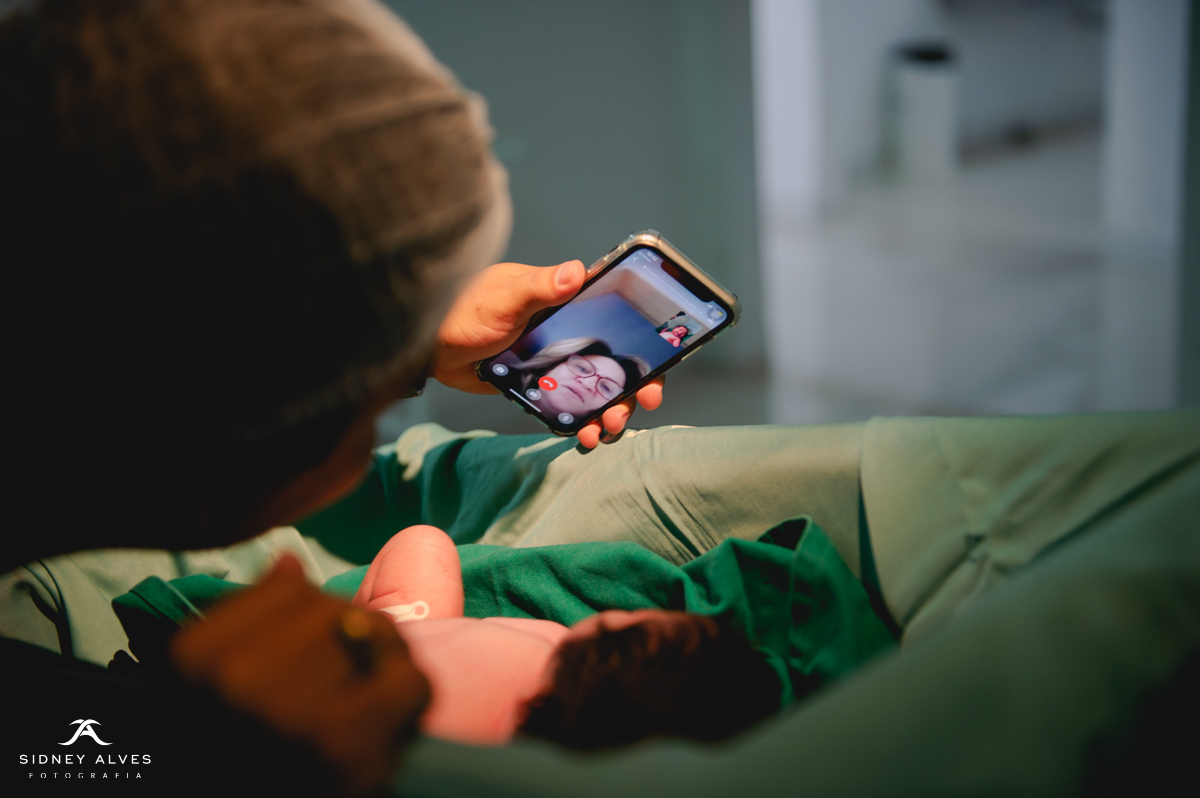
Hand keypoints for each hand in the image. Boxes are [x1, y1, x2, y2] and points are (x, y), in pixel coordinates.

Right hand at [171, 557, 429, 794]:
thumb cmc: (231, 756)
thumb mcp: (214, 681)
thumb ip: (253, 619)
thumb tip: (289, 562)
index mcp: (196, 657)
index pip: (289, 587)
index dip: (308, 617)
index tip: (300, 660)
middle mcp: (235, 680)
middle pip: (332, 608)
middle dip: (343, 637)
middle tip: (334, 687)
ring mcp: (290, 714)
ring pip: (373, 631)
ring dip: (380, 661)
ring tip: (362, 699)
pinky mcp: (344, 749)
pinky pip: (410, 681)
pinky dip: (410, 696)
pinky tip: (387, 721)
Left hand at [432, 260, 664, 447]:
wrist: (427, 348)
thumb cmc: (461, 310)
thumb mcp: (502, 297)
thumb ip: (539, 287)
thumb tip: (574, 272)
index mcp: (567, 300)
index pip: (619, 319)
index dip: (643, 345)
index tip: (656, 369)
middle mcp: (568, 328)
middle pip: (614, 361)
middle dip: (631, 389)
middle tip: (634, 411)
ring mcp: (554, 358)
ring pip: (594, 388)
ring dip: (608, 411)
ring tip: (606, 431)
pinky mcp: (538, 384)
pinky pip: (568, 405)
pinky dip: (580, 422)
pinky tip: (584, 438)